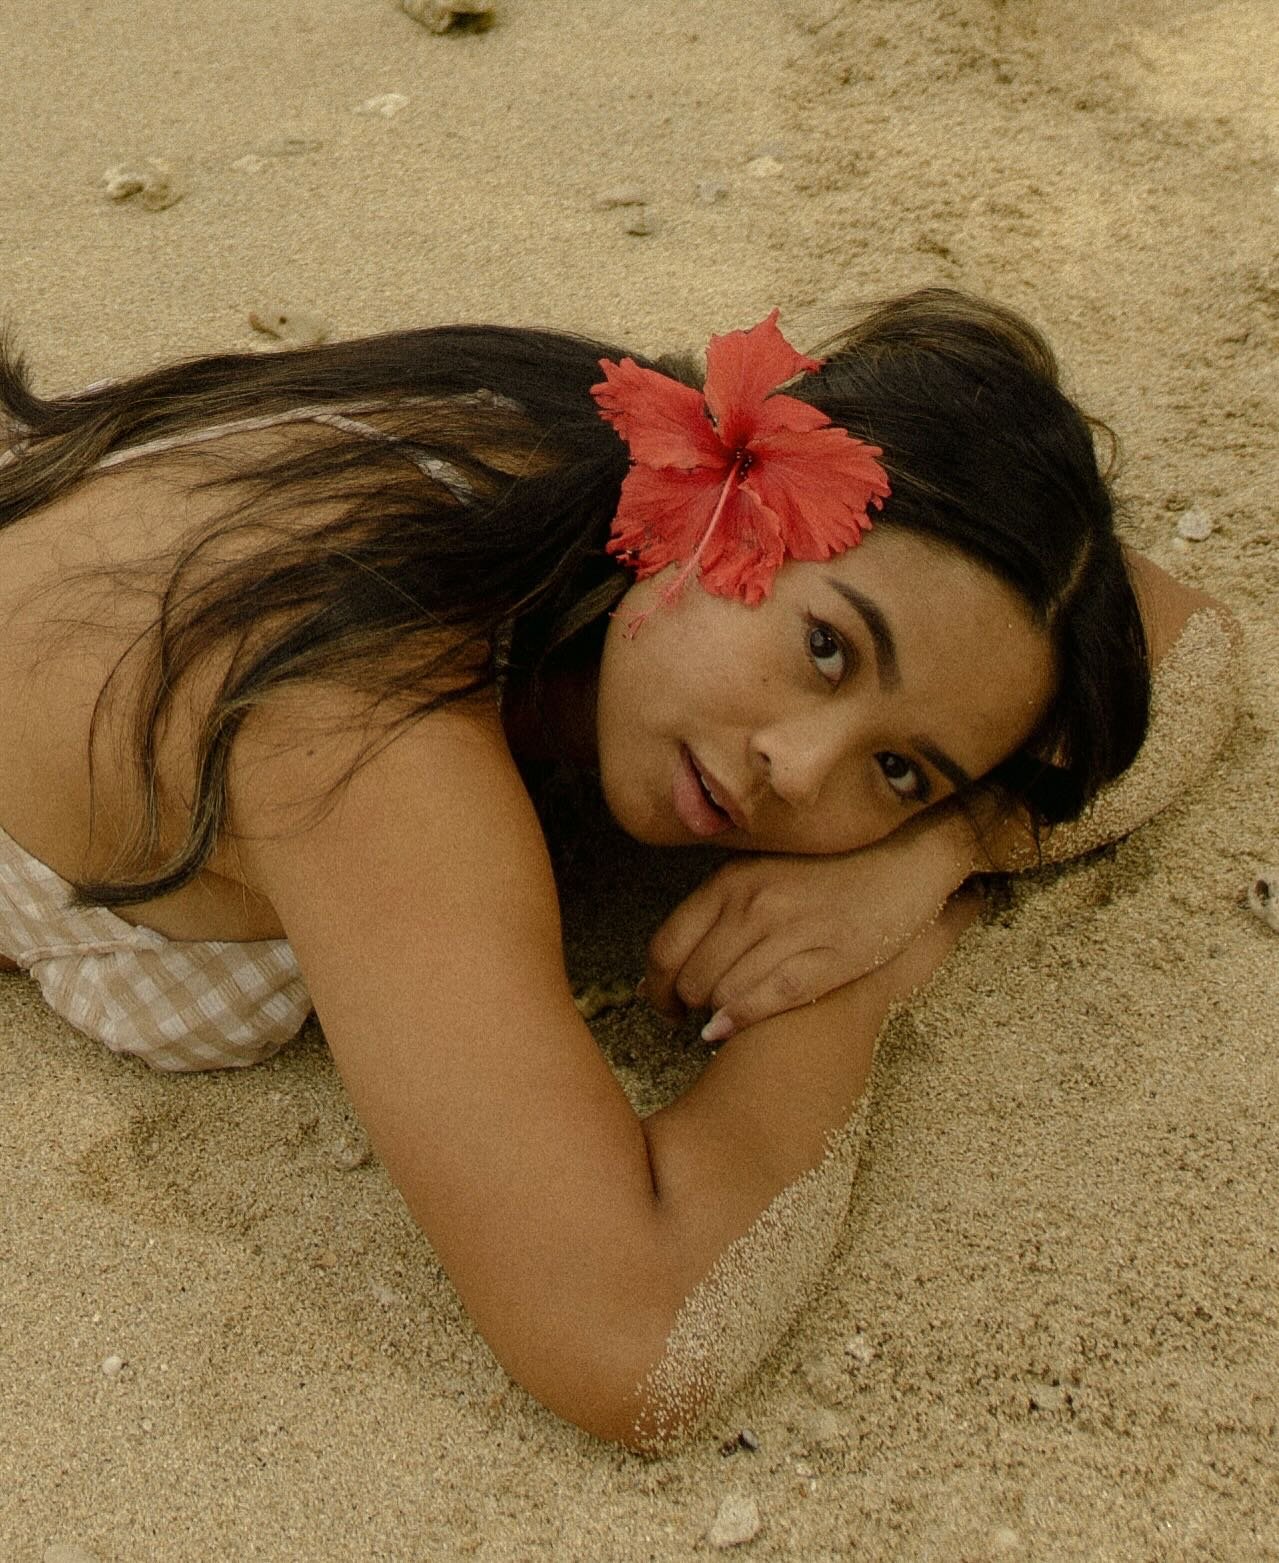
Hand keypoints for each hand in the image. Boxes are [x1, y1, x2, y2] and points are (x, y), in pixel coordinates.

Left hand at [644, 810, 976, 1040]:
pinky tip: (728, 1031)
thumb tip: (651, 977)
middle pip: (692, 977)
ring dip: (712, 1016)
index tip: (661, 1002)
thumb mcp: (759, 876)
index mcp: (731, 881)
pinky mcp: (829, 958)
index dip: (655, 986)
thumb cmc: (824, 872)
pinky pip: (768, 1000)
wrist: (903, 861)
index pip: (667, 946)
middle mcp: (755, 904)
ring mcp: (793, 931)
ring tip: (716, 1020)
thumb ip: (711, 917)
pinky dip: (740, 1021)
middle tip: (688, 1017)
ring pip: (725, 994)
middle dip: (682, 1007)